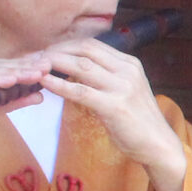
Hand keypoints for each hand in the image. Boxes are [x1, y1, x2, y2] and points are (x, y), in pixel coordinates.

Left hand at [37, 37, 187, 190]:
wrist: (159, 146)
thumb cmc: (138, 122)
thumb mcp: (125, 91)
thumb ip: (106, 77)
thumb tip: (76, 70)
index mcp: (130, 63)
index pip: (92, 45)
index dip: (65, 45)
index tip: (46, 51)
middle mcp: (127, 70)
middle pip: (84, 50)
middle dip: (55, 51)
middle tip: (33, 58)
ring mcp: (122, 87)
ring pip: (81, 67)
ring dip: (53, 64)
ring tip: (33, 68)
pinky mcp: (114, 106)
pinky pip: (80, 91)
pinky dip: (59, 85)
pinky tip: (44, 83)